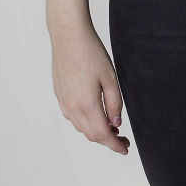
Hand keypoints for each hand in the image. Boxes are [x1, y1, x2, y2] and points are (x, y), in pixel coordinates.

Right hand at [50, 22, 129, 154]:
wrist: (68, 36)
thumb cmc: (90, 53)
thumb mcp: (110, 78)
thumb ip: (114, 104)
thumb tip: (116, 124)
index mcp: (87, 105)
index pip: (102, 135)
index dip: (115, 145)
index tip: (125, 149)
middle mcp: (72, 107)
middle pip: (91, 135)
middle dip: (107, 140)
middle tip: (123, 139)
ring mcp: (64, 102)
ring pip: (81, 127)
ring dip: (96, 132)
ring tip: (111, 127)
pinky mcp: (59, 95)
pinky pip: (72, 117)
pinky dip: (85, 122)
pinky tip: (94, 115)